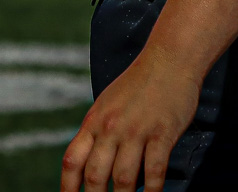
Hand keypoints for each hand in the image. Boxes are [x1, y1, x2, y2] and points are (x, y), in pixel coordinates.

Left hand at [60, 49, 197, 191]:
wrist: (169, 59)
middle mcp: (111, 128)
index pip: (72, 161)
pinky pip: (154, 171)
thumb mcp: (107, 104)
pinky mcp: (162, 133)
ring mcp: (136, 131)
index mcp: (94, 121)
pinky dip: (152, 191)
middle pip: (95, 177)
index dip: (67, 189)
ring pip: (124, 179)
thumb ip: (98, 133)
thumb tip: (92, 169)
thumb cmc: (139, 83)